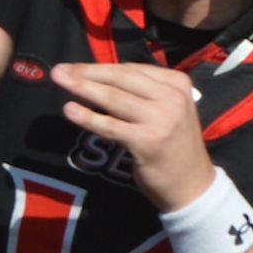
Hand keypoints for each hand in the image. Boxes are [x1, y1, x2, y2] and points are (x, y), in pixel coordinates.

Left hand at [51, 61, 215, 211]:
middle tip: (59, 70)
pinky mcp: (148, 142)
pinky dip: (88, 117)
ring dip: (83, 88)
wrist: (192, 185)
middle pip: (121, 79)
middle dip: (86, 72)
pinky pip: (111, 126)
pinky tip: (70, 111)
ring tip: (60, 81)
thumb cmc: (174, 146)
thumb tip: (100, 78)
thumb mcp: (168, 110)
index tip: (77, 67)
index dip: (100, 67)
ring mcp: (161, 119)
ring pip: (114, 98)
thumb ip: (143, 93)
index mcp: (178, 83)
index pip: (131, 69)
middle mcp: (172, 97)